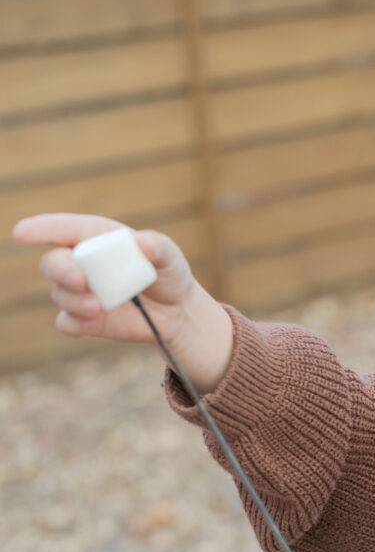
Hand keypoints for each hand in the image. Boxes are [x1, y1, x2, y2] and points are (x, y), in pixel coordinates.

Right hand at [13, 213, 233, 392]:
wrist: (176, 312)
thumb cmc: (167, 274)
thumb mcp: (170, 255)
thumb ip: (157, 246)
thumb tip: (141, 243)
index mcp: (97, 238)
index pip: (63, 229)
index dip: (41, 228)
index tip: (21, 232)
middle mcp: (82, 263)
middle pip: (53, 262)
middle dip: (61, 269)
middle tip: (81, 280)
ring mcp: (80, 293)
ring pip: (60, 294)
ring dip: (75, 300)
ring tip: (100, 306)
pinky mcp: (85, 320)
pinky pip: (67, 323)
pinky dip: (75, 322)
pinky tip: (94, 320)